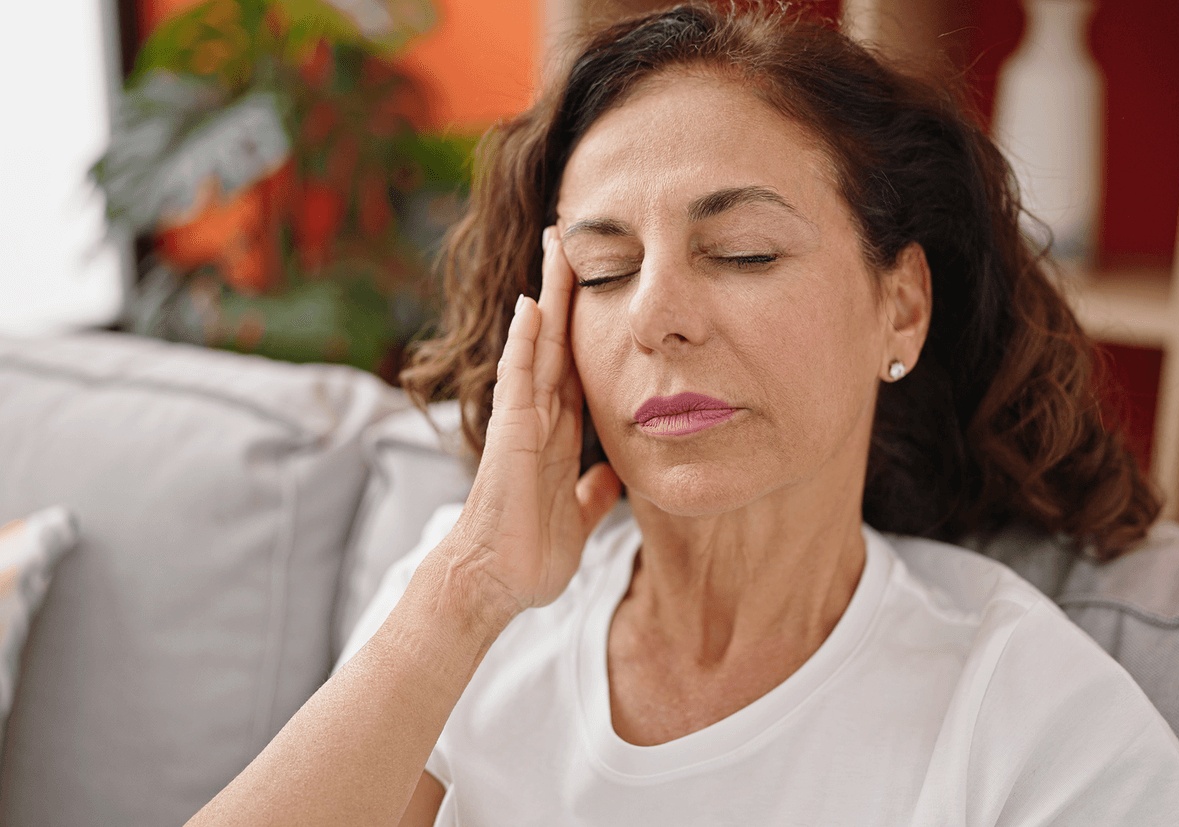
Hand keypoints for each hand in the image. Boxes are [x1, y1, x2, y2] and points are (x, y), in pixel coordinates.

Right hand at [441, 226, 622, 617]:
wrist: (494, 583)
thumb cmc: (529, 552)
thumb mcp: (579, 516)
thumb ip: (595, 494)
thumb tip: (615, 479)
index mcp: (559, 431)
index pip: (578, 363)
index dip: (589, 322)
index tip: (604, 282)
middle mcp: (539, 416)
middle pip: (558, 339)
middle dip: (567, 289)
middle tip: (574, 235)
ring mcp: (522, 421)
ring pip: (538, 345)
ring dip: (548, 296)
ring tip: (556, 247)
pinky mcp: (510, 435)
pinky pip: (519, 379)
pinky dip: (526, 341)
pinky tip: (533, 305)